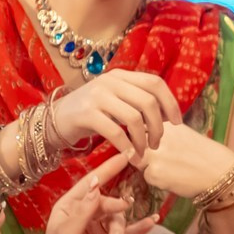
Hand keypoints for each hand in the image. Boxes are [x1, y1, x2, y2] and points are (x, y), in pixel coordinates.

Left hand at [35, 157, 156, 233]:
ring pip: (119, 217)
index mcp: (70, 206)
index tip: (124, 156)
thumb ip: (84, 208)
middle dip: (115, 204)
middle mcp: (87, 214)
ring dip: (121, 225)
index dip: (107, 170)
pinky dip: (141, 228)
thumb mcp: (66, 231)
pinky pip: (130, 233)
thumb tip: (99, 185)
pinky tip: (152, 221)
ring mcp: (101, 229)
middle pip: (108, 200)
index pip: (91, 183)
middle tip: (121, 208)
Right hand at [45, 68, 179, 162]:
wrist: (55, 120)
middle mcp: (110, 81)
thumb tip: (166, 114)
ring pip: (134, 118)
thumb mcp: (115, 101)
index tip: (177, 123)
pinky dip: (127, 147)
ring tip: (143, 152)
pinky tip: (130, 157)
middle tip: (157, 144)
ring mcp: (97, 96)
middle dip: (159, 126)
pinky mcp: (86, 114)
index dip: (171, 103)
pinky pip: (115, 132)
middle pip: (148, 102)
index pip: (154, 83)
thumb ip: (136, 102)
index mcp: (121, 76)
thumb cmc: (91, 114)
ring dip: (143, 140)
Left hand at [137, 121, 233, 203]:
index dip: (145, 138)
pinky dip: (157, 180)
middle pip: (135, 144)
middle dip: (144, 153)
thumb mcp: (184, 134)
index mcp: (166, 123)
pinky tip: (174, 179)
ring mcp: (155, 154)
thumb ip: (164, 132)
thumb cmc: (205, 155)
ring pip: (138, 161)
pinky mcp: (155, 172)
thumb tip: (144, 136)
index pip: (141, 128)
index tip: (156, 146)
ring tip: (170, 170)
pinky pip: (146, 177)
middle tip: (165, 161)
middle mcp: (158, 135)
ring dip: (149, 167)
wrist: (221, 172)